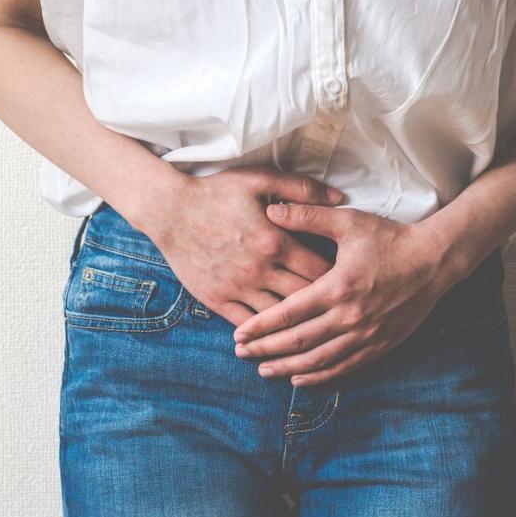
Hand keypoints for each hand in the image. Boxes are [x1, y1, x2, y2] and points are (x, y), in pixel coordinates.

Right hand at [140, 167, 343, 326]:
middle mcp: (260, 270)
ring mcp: (237, 288)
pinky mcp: (217, 299)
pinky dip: (264, 332)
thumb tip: (338, 198)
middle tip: (337, 308)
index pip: (321, 271)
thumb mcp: (261, 180)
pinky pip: (247, 324)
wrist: (169, 210)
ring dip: (297, 324)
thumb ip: (302, 189)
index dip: (339, 278)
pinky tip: (277, 336)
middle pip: (305, 299)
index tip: (347, 280)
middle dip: (324, 305)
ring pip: (278, 318)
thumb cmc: (217, 192)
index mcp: (276, 242)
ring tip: (314, 327)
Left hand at [231, 202, 469, 385]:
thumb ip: (308, 216)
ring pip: (320, 359)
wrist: (435, 260)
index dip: (261, 327)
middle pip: (299, 341)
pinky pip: (345, 366)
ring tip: (264, 371)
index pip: (289, 313)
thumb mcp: (348, 222)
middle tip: (241, 354)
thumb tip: (271, 211)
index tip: (239, 335)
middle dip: (266, 349)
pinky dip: (320, 375)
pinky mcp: (380, 344)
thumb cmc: (390, 238)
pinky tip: (300, 377)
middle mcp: (350, 316)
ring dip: (288, 367)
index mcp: (337, 287)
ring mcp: (366, 334)